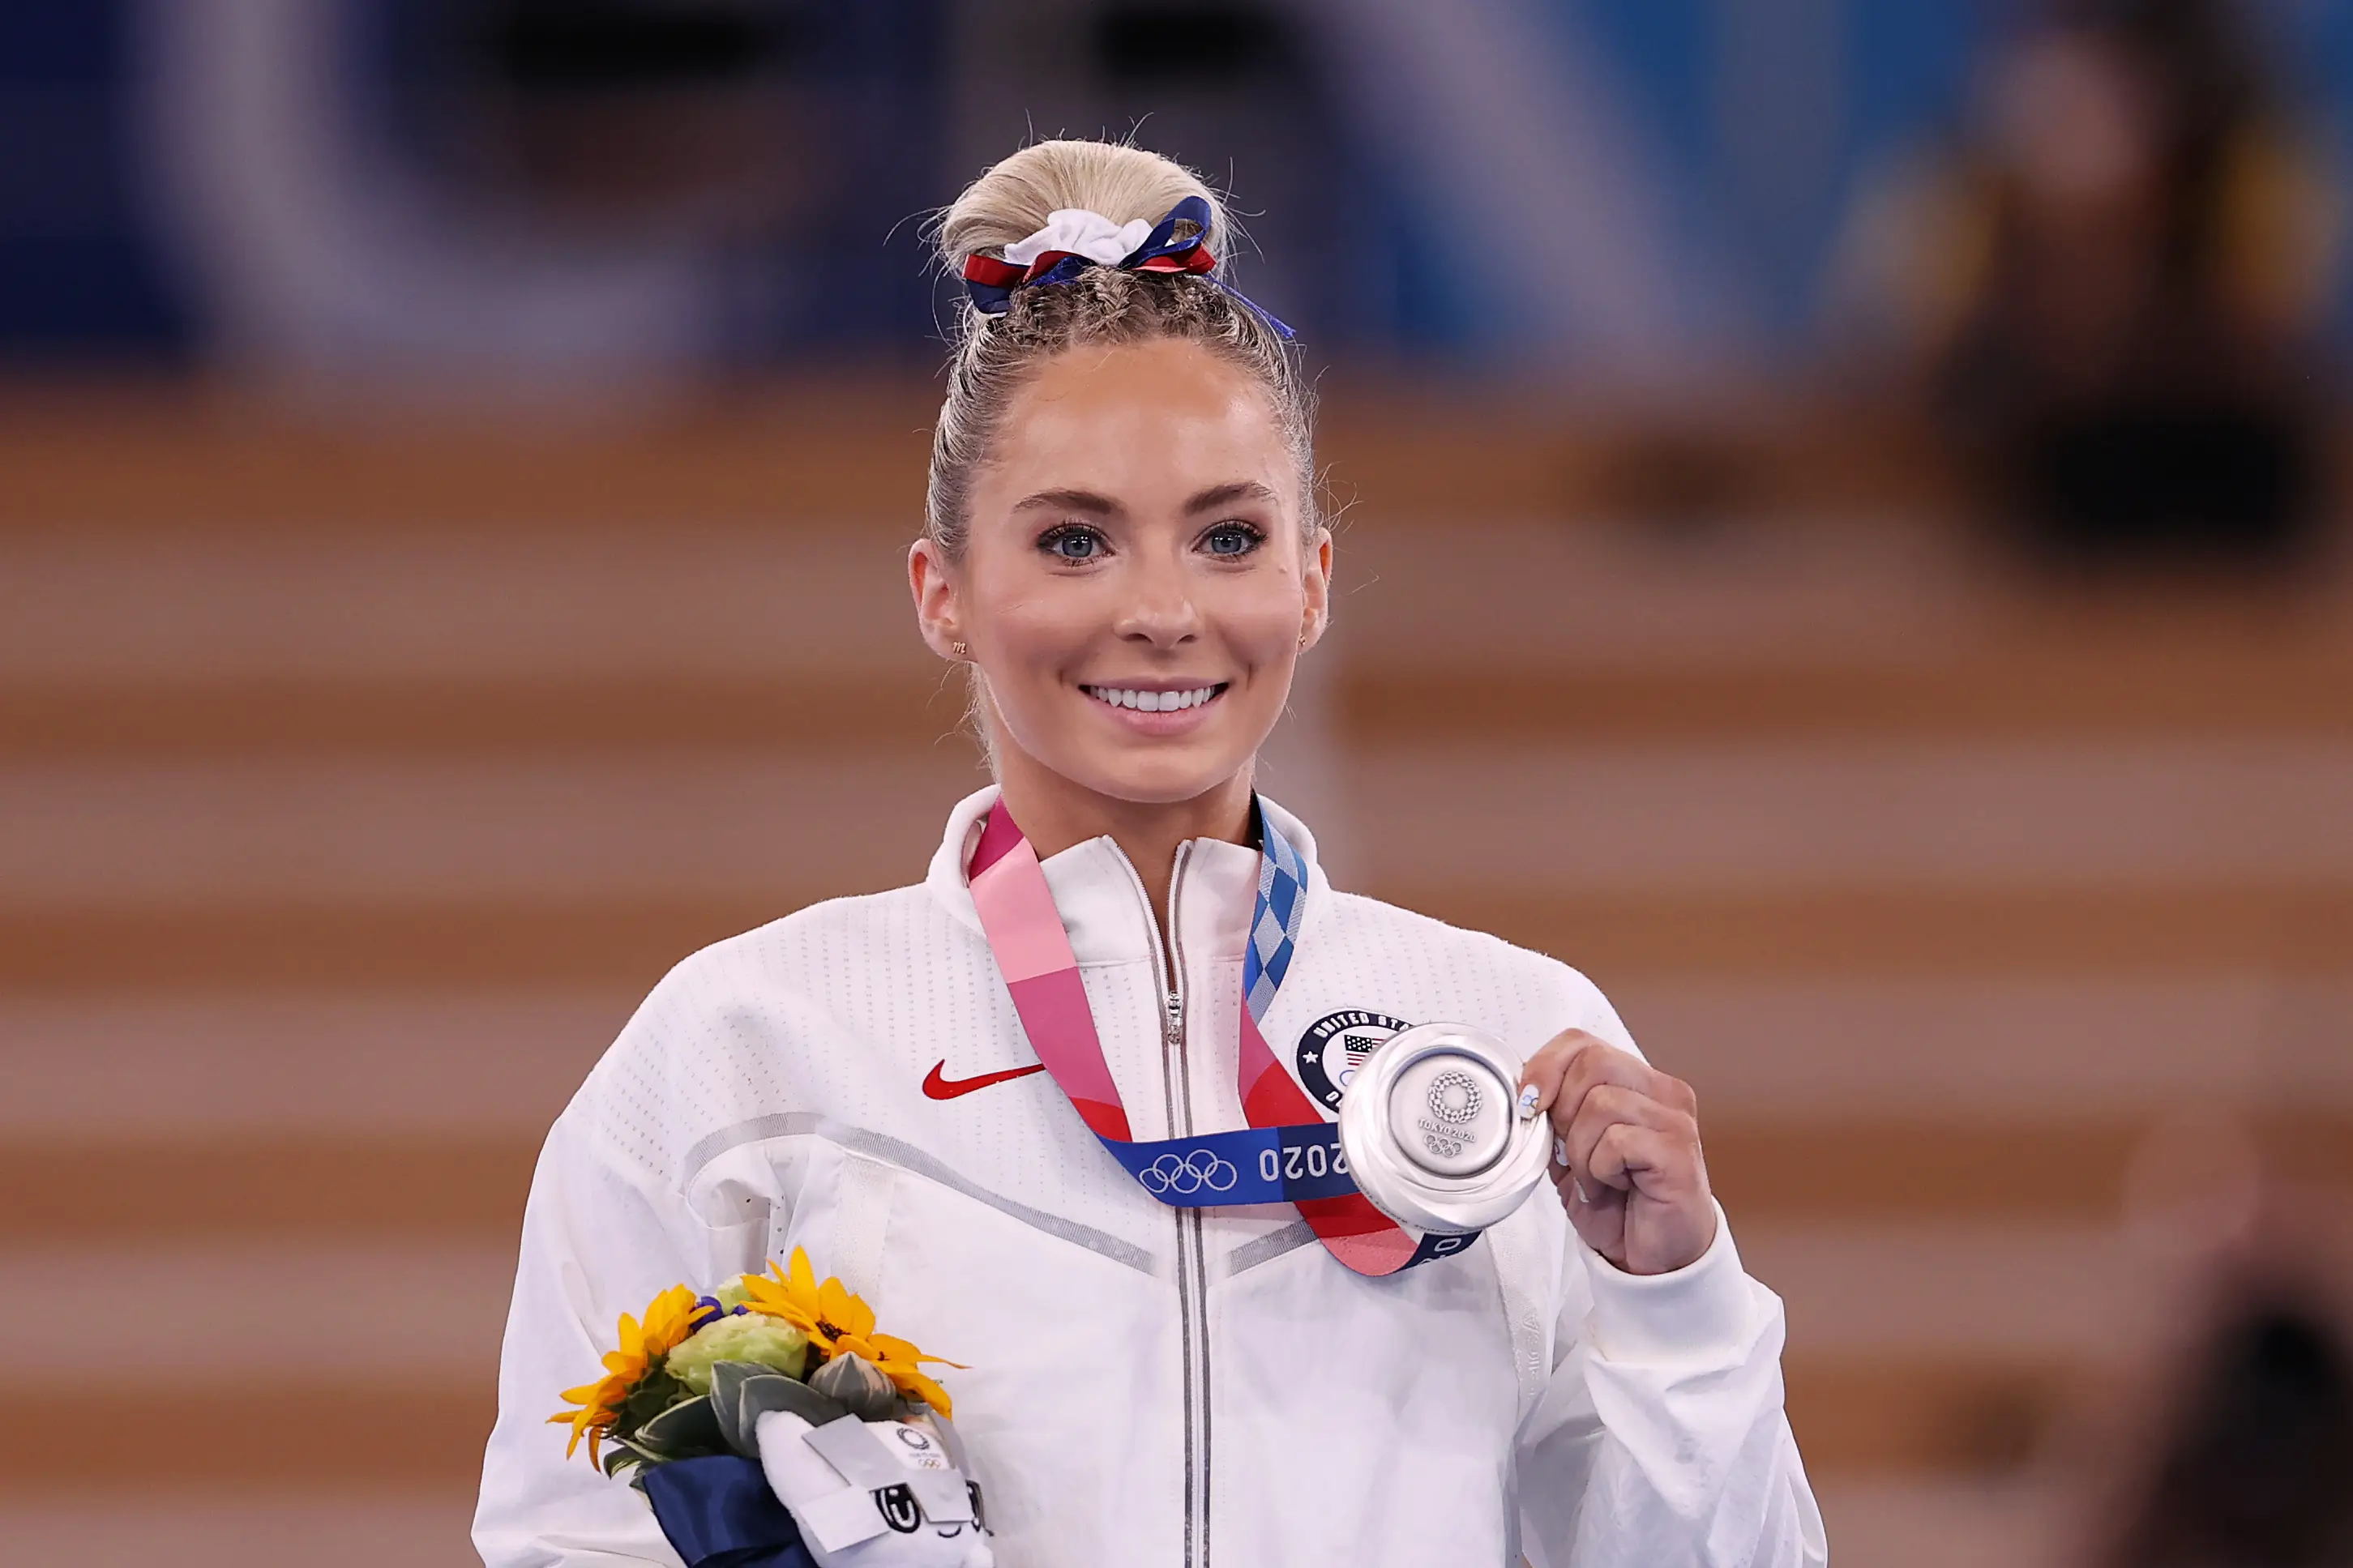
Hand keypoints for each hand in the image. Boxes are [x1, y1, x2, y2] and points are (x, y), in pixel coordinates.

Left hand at [1519, 1031, 1715, 1274]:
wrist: (1653, 1259)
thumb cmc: (1618, 1204)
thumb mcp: (1571, 1150)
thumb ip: (1555, 1114)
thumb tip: (1526, 1091)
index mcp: (1636, 1082)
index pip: (1581, 1042)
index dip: (1544, 1066)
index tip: (1529, 1105)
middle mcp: (1662, 1092)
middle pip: (1591, 1063)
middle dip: (1563, 1112)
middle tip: (1570, 1154)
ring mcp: (1675, 1120)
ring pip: (1600, 1103)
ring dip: (1581, 1151)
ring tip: (1596, 1179)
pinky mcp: (1678, 1151)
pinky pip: (1617, 1141)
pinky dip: (1600, 1170)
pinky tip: (1612, 1188)